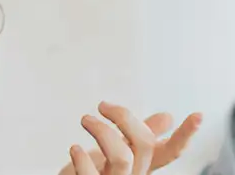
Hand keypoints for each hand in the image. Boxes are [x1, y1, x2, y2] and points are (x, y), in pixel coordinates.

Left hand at [60, 101, 201, 174]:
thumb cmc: (95, 169)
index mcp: (142, 165)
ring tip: (85, 120)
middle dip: (123, 117)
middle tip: (102, 105)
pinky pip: (91, 173)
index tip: (197, 114)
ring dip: (101, 131)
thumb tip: (168, 117)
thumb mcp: (119, 148)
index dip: (184, 135)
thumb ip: (140, 135)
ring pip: (121, 156)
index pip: (170, 152)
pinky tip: (75, 149)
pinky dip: (81, 157)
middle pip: (143, 144)